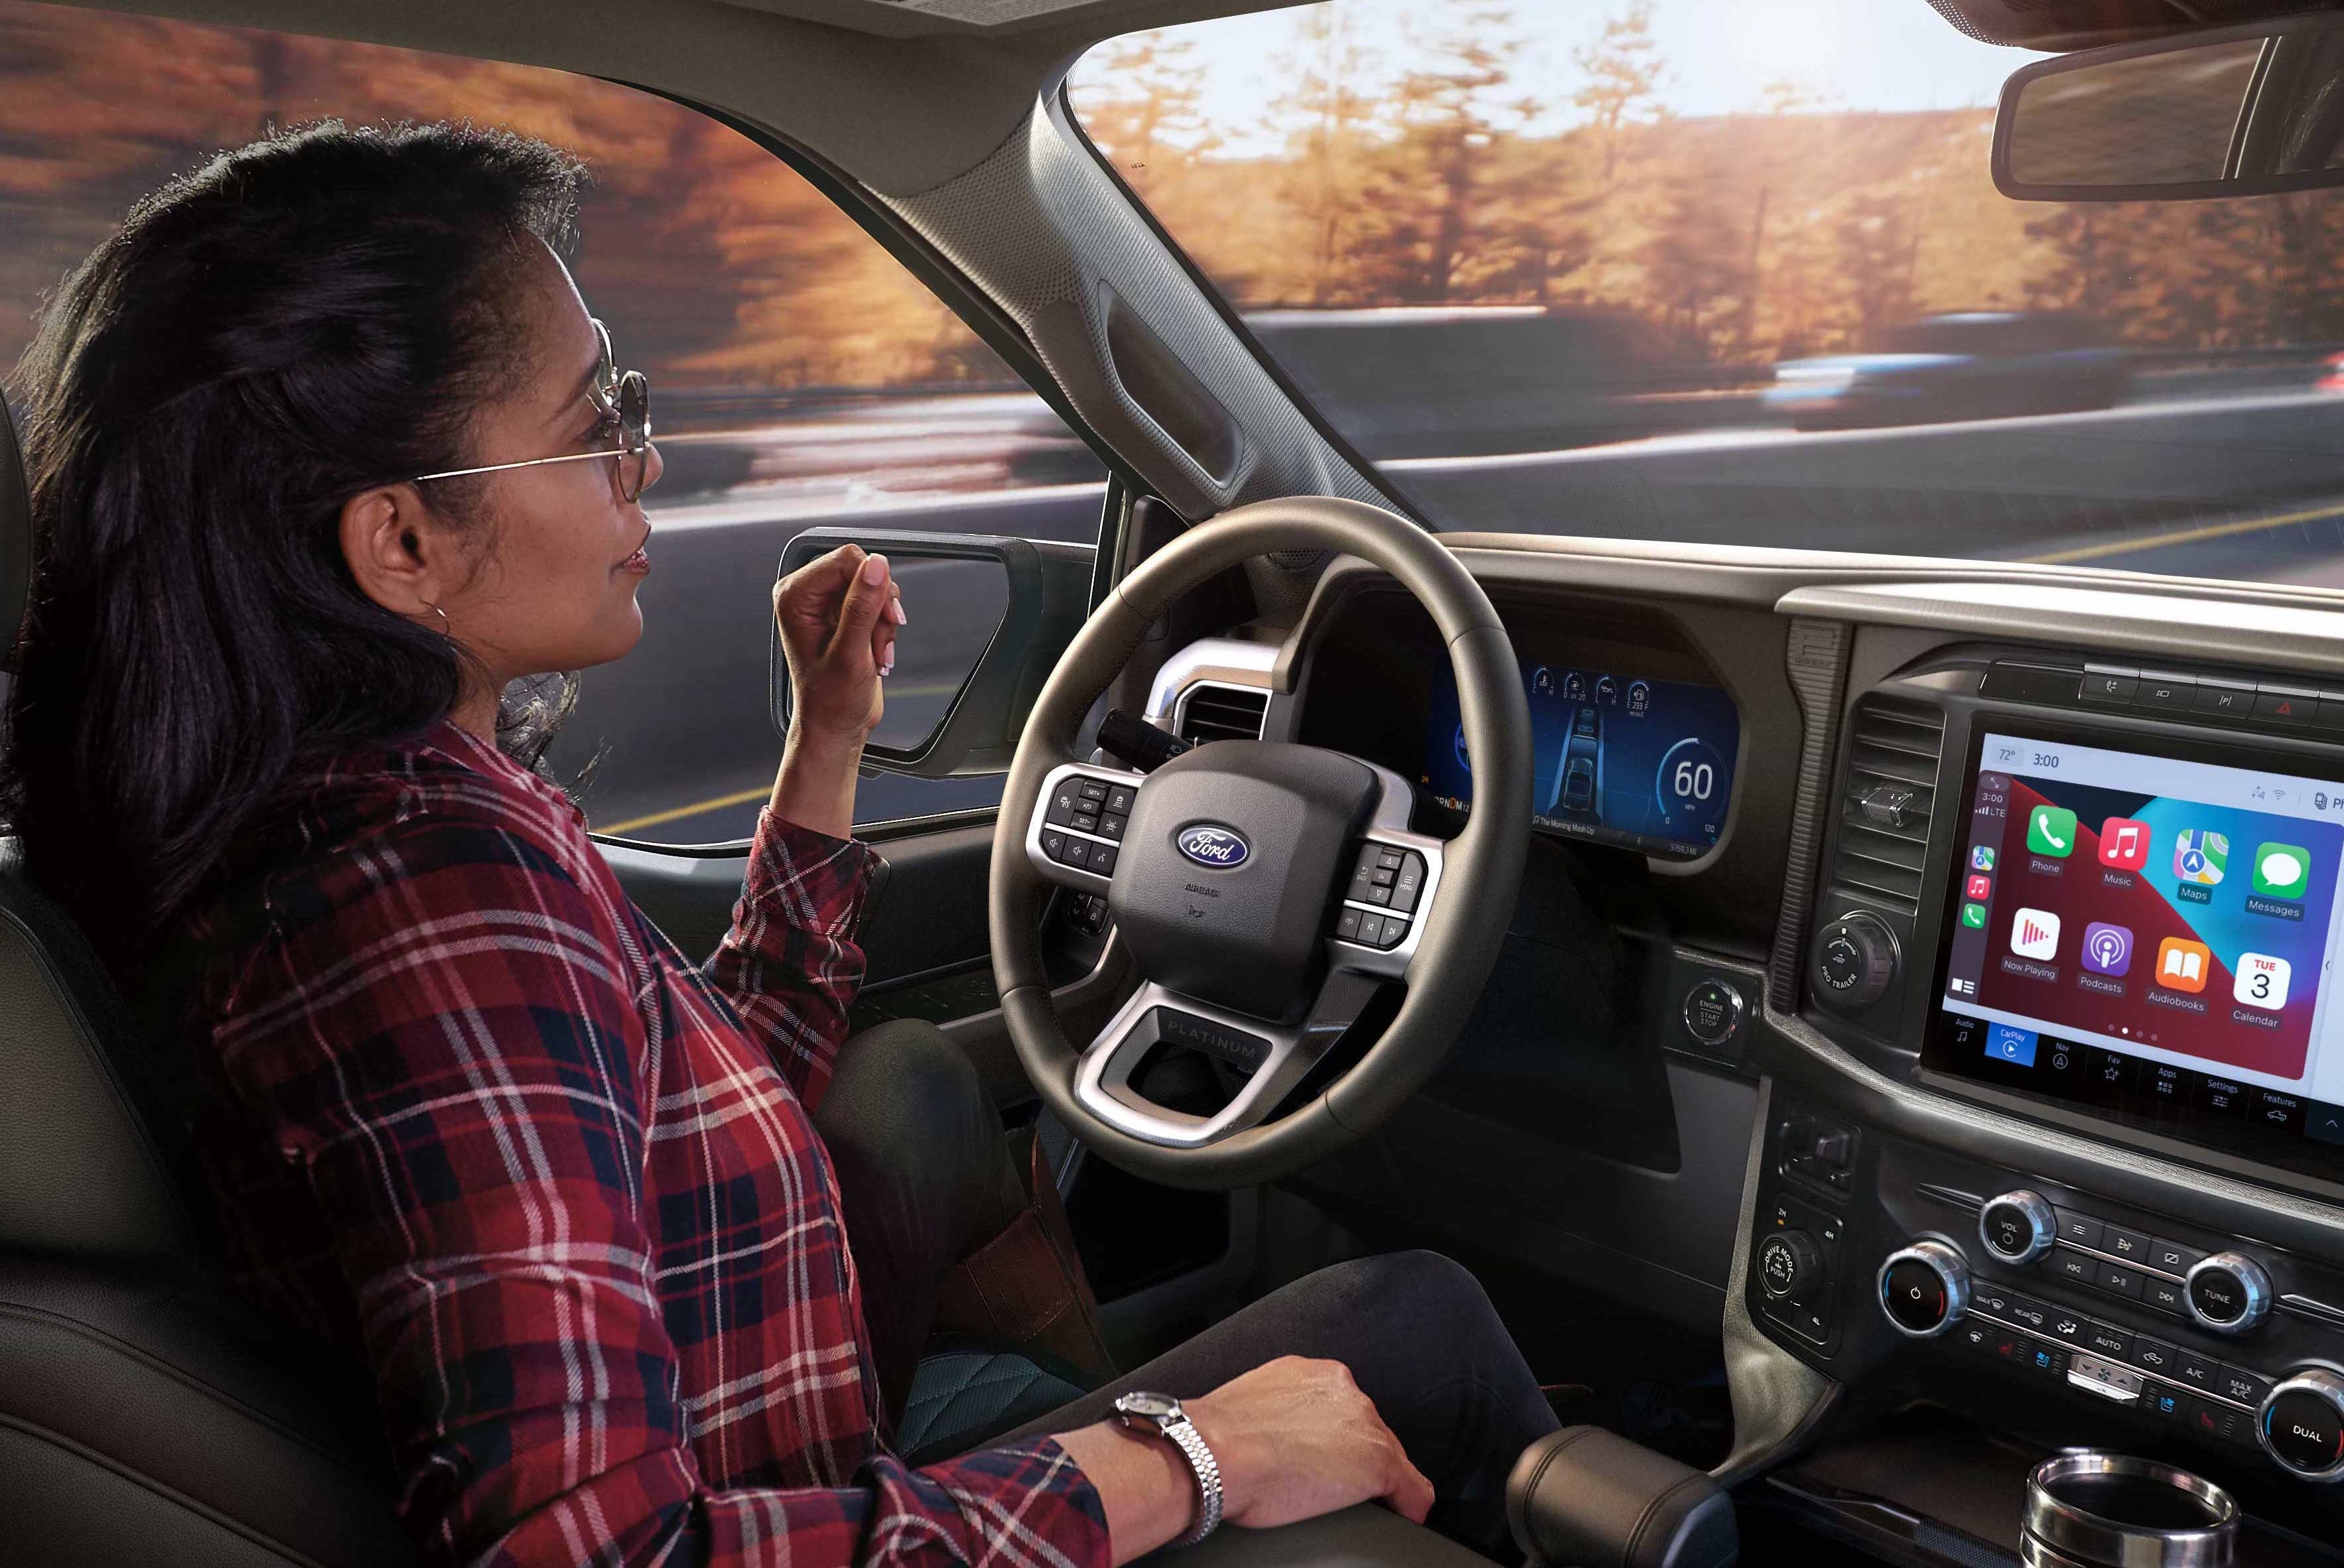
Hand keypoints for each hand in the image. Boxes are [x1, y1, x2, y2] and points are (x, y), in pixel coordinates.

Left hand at [771, 544, 903, 741]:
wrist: (835, 726)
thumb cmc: (830, 700)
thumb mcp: (850, 653)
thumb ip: (862, 606)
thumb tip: (876, 566)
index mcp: (795, 596)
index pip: (846, 559)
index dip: (873, 585)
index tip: (883, 617)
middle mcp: (807, 595)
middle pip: (862, 570)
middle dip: (879, 607)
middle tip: (878, 638)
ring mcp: (825, 604)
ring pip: (874, 586)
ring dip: (884, 620)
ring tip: (874, 651)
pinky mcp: (843, 614)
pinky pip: (876, 602)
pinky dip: (884, 627)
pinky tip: (876, 651)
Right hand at [1185, 1357, 1433, 1530]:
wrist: (1214, 1454)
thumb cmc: (1216, 1439)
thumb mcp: (1253, 1406)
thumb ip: (1276, 1411)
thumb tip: (1269, 1437)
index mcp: (1314, 1374)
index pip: (1344, 1410)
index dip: (1335, 1439)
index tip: (1324, 1456)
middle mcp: (1345, 1391)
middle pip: (1369, 1430)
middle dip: (1352, 1456)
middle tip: (1326, 1482)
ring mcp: (1365, 1426)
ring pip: (1388, 1456)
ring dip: (1372, 1479)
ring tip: (1346, 1501)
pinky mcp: (1379, 1464)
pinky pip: (1413, 1490)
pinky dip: (1408, 1507)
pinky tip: (1398, 1518)